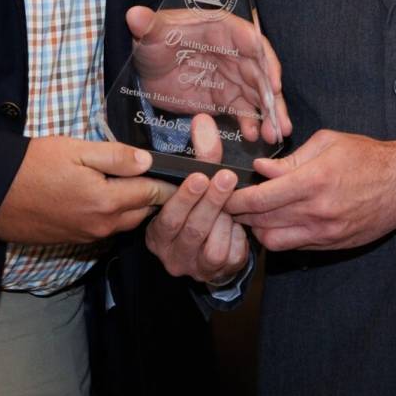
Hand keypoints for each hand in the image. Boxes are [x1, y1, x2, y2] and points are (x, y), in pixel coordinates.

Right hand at [0, 136, 173, 244]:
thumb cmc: (32, 166)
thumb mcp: (75, 149)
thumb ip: (115, 156)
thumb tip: (148, 160)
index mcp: (106, 201)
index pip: (152, 192)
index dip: (170, 182)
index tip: (190, 174)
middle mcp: (102, 225)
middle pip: (143, 212)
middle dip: (157, 196)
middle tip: (169, 177)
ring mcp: (88, 236)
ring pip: (125, 222)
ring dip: (136, 207)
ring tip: (141, 184)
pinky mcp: (74, 239)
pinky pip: (106, 228)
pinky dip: (115, 214)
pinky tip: (109, 196)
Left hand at [125, 5, 291, 145]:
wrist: (147, 68)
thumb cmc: (153, 41)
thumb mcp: (149, 33)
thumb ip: (146, 25)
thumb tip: (134, 14)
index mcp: (221, 28)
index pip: (248, 38)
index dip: (262, 58)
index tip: (273, 79)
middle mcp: (234, 52)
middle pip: (260, 71)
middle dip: (272, 95)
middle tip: (279, 117)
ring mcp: (232, 77)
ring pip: (258, 94)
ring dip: (269, 113)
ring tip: (276, 133)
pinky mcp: (226, 99)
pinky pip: (243, 111)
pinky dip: (251, 123)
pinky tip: (254, 136)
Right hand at [145, 116, 249, 285]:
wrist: (205, 247)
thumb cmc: (194, 208)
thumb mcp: (192, 182)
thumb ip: (199, 154)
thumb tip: (203, 120)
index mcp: (156, 233)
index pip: (168, 216)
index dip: (184, 197)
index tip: (200, 176)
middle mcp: (172, 255)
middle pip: (193, 229)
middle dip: (212, 202)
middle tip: (226, 178)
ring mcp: (195, 268)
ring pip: (213, 247)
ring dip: (227, 222)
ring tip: (234, 204)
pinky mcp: (218, 275)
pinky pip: (232, 257)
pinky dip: (238, 239)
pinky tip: (239, 224)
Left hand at [223, 130, 395, 251]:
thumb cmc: (367, 156)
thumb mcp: (327, 143)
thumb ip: (290, 159)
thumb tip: (261, 169)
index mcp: (313, 181)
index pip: (260, 199)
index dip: (234, 199)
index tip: (221, 193)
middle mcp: (317, 212)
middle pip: (262, 223)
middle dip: (238, 215)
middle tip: (227, 204)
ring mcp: (326, 233)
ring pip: (275, 242)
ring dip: (257, 230)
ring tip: (251, 214)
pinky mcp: (333, 244)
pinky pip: (295, 246)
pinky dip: (280, 236)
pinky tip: (276, 221)